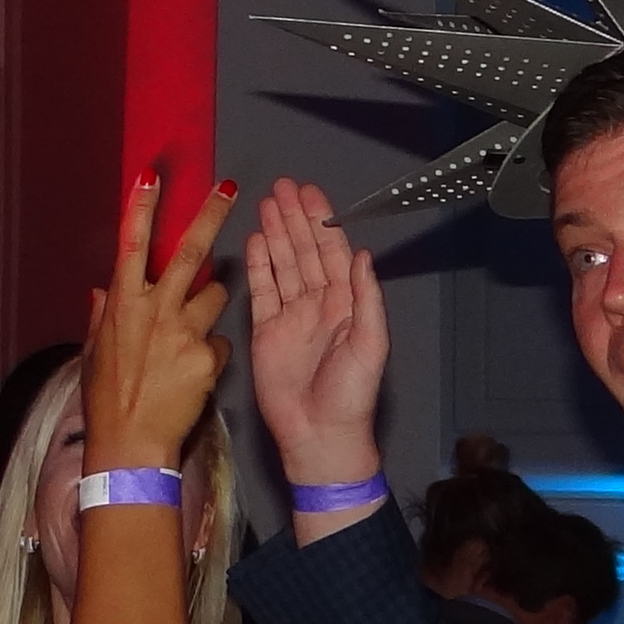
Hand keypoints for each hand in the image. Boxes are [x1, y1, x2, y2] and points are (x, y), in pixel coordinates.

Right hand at [81, 164, 239, 471]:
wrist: (130, 445)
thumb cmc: (106, 400)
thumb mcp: (95, 353)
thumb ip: (103, 316)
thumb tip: (101, 290)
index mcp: (122, 303)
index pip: (131, 244)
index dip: (142, 208)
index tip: (152, 176)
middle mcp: (154, 310)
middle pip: (189, 252)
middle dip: (211, 215)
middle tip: (230, 188)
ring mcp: (184, 331)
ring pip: (215, 296)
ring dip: (211, 305)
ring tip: (189, 335)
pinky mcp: (207, 356)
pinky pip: (220, 341)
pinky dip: (212, 352)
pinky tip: (195, 374)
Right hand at [243, 177, 391, 497]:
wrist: (319, 436)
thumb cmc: (351, 396)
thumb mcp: (370, 344)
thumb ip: (366, 298)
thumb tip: (362, 254)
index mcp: (346, 305)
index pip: (332, 254)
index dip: (320, 223)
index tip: (310, 195)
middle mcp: (318, 305)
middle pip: (304, 252)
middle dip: (294, 219)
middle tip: (282, 187)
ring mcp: (291, 318)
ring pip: (282, 266)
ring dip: (274, 234)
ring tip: (265, 204)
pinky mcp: (266, 333)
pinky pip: (261, 292)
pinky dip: (257, 266)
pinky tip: (253, 241)